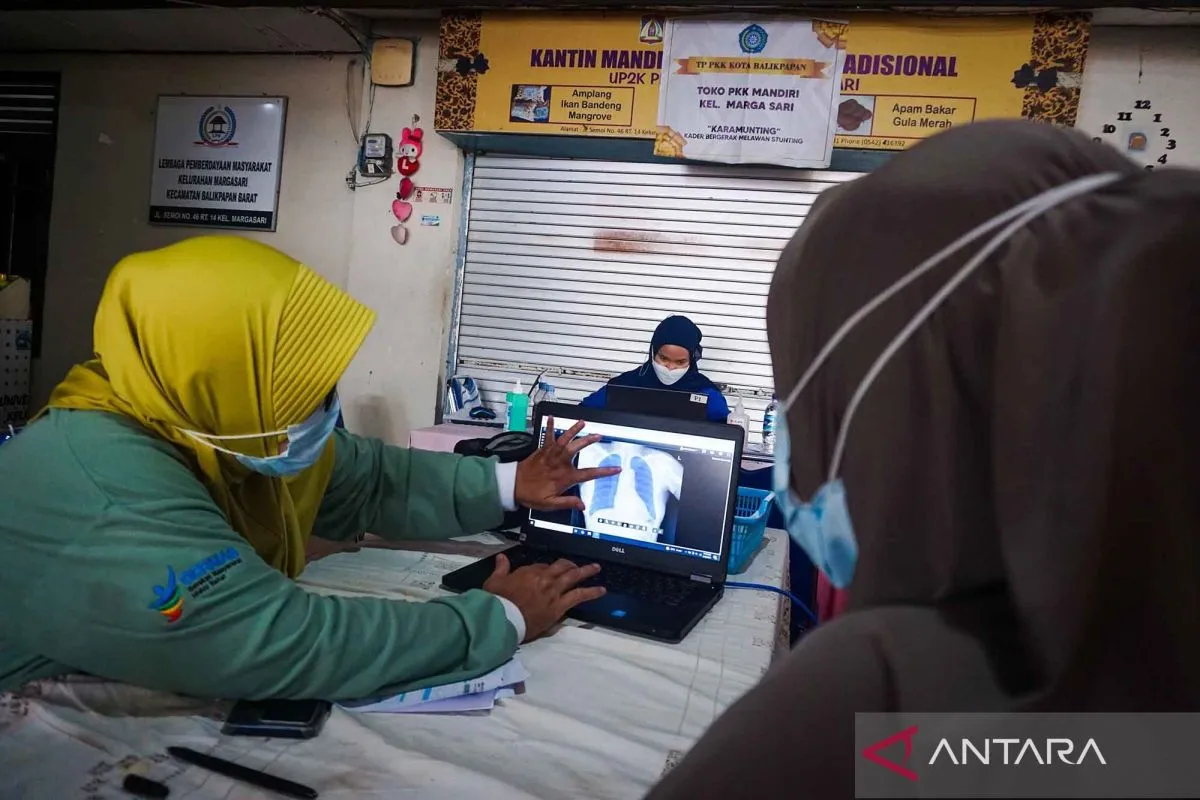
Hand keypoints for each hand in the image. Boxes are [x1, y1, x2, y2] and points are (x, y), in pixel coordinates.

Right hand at [483, 554, 605, 641]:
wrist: (502, 618)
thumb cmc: (497, 600)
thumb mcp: (494, 581)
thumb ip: (501, 568)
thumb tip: (502, 557)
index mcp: (529, 572)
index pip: (543, 566)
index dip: (547, 568)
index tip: (548, 572)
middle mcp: (544, 578)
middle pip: (561, 567)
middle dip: (570, 565)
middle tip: (577, 565)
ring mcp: (553, 591)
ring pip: (573, 577)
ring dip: (586, 572)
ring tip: (596, 568)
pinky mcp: (559, 606)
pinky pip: (578, 596)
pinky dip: (591, 592)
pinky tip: (601, 591)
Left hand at [514, 417, 619, 511]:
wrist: (513, 486)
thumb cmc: (531, 495)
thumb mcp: (550, 504)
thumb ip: (567, 502)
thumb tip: (582, 505)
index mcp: (564, 477)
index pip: (588, 474)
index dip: (603, 472)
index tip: (615, 469)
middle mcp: (558, 464)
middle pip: (575, 450)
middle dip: (587, 442)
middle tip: (598, 435)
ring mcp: (550, 455)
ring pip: (563, 440)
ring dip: (573, 430)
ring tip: (582, 422)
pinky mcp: (542, 450)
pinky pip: (547, 437)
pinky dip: (549, 426)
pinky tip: (552, 417)